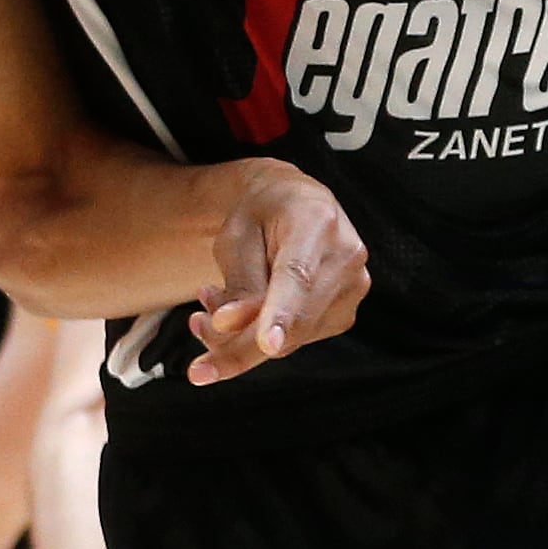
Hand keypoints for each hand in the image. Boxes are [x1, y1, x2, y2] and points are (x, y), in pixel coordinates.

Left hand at [188, 162, 368, 384]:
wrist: (290, 203)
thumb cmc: (259, 214)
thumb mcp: (236, 235)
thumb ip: (237, 281)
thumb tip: (229, 326)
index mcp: (316, 221)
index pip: (298, 276)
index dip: (282, 312)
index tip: (267, 344)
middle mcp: (345, 256)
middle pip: (294, 320)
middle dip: (239, 344)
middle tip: (196, 345)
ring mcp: (351, 289)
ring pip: (292, 340)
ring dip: (242, 339)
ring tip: (209, 303)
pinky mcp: (343, 314)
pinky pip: (296, 341)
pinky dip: (260, 337)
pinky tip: (236, 312)